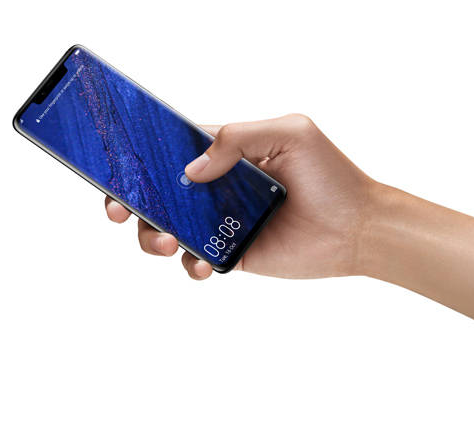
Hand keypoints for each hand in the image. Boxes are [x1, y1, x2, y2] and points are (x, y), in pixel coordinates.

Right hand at [105, 114, 377, 279]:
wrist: (359, 227)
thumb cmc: (331, 175)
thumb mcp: (290, 134)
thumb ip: (237, 138)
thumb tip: (191, 170)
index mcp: (227, 152)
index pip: (171, 148)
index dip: (139, 155)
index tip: (114, 163)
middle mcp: (219, 187)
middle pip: (158, 191)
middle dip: (129, 198)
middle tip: (119, 207)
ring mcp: (224, 223)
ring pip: (167, 228)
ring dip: (151, 234)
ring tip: (165, 239)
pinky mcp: (234, 254)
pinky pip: (196, 261)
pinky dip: (189, 264)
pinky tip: (202, 264)